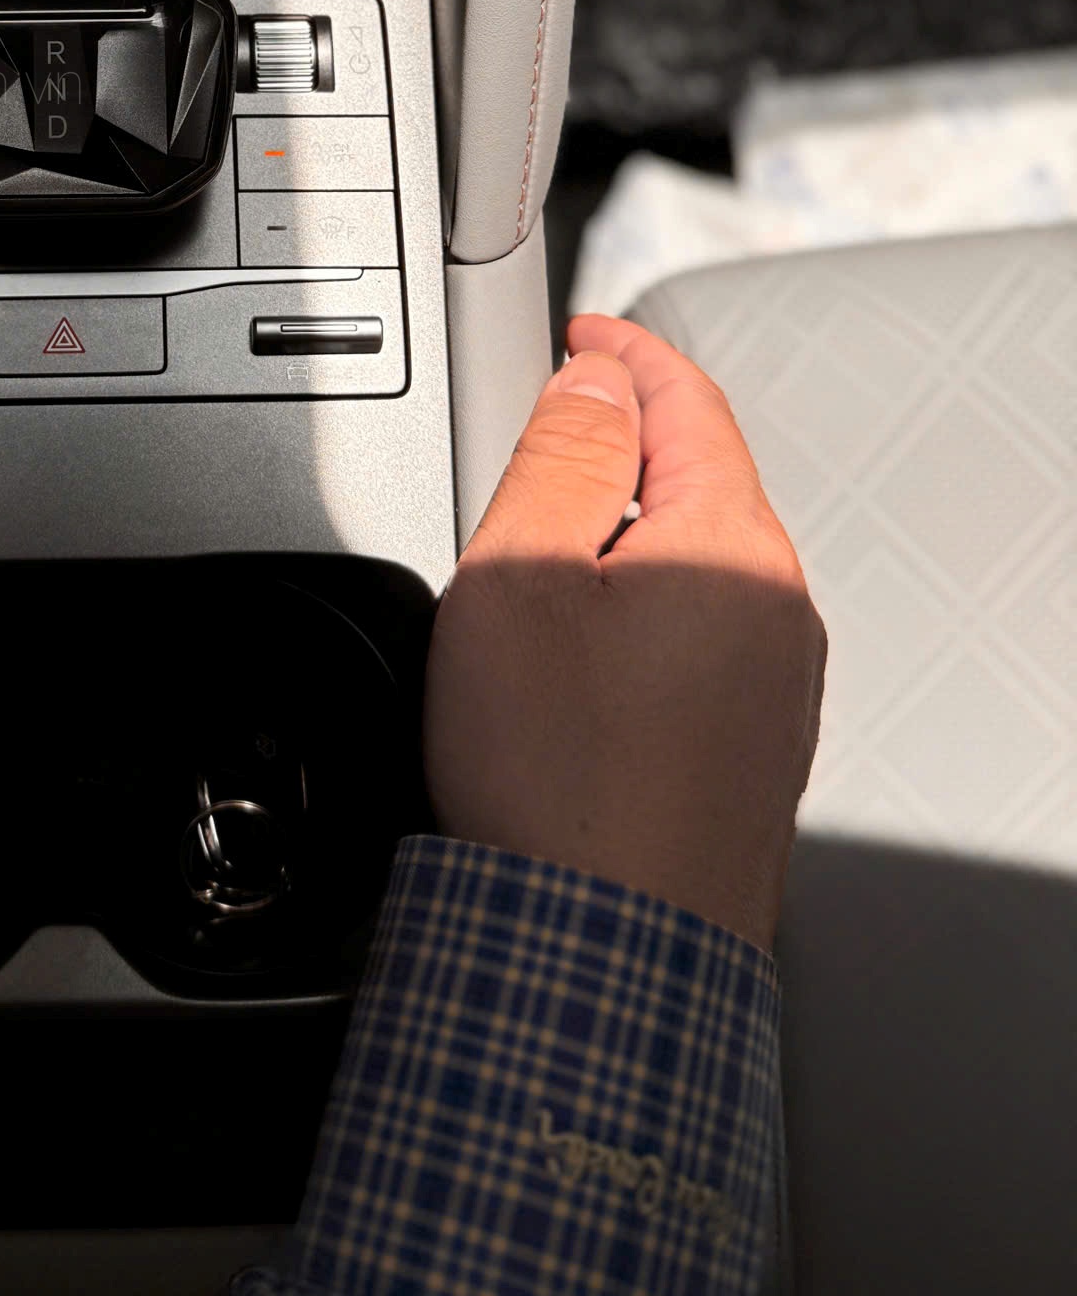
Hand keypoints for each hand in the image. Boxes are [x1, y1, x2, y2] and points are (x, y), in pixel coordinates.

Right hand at [425, 315, 825, 948]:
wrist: (593, 960)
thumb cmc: (555, 786)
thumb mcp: (518, 573)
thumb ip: (559, 451)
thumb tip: (594, 381)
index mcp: (733, 548)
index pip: (686, 400)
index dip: (620, 351)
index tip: (579, 334)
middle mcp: (778, 613)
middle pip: (697, 480)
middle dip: (615, 446)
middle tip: (529, 442)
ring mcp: (774, 691)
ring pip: (694, 564)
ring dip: (621, 536)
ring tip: (531, 565)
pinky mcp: (749, 754)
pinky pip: (696, 641)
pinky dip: (638, 615)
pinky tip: (573, 663)